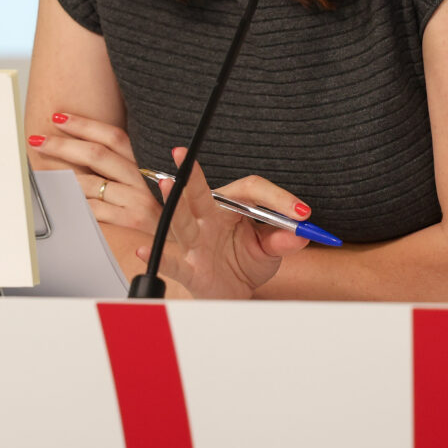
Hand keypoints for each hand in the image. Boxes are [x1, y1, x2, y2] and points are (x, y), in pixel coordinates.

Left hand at [28, 112, 163, 235]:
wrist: (184, 240)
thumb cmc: (160, 210)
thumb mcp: (147, 183)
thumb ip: (122, 167)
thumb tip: (83, 151)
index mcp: (145, 164)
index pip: (112, 136)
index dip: (84, 124)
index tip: (59, 117)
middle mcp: (143, 179)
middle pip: (97, 154)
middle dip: (62, 145)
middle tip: (39, 141)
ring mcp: (138, 200)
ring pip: (91, 183)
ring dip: (62, 177)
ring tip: (43, 173)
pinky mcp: (133, 221)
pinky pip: (95, 209)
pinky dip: (76, 203)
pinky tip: (63, 199)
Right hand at [135, 146, 310, 299]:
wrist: (232, 294)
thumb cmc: (245, 262)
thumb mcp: (269, 250)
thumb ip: (283, 241)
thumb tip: (301, 234)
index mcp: (232, 207)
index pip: (251, 190)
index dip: (278, 198)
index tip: (303, 213)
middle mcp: (208, 219)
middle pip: (201, 193)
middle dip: (193, 175)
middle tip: (183, 153)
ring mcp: (195, 243)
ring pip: (182, 220)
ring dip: (175, 202)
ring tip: (167, 184)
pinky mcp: (189, 268)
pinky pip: (172, 261)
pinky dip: (159, 257)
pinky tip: (144, 251)